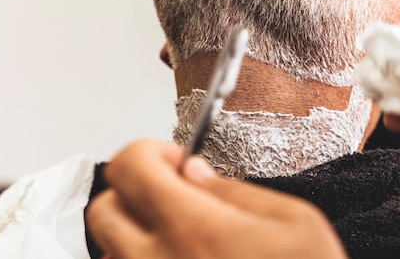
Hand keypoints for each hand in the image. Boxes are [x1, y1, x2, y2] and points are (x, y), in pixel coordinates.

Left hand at [85, 139, 346, 258]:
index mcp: (194, 228)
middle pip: (103, 209)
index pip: (129, 168)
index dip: (147, 151)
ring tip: (178, 233)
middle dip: (133, 190)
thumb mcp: (296, 223)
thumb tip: (194, 173)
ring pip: (108, 251)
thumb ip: (237, 191)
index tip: (174, 160)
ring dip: (135, 231)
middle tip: (171, 192)